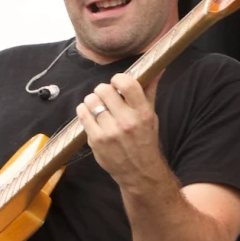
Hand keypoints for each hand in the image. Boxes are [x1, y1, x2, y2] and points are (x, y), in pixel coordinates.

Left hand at [77, 73, 165, 190]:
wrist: (139, 172)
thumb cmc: (145, 140)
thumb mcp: (151, 115)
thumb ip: (150, 90)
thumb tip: (157, 68)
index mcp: (142, 113)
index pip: (126, 83)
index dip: (118, 79)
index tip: (117, 83)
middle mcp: (126, 122)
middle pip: (104, 90)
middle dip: (103, 90)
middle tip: (107, 97)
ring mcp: (109, 132)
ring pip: (91, 100)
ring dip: (92, 100)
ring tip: (99, 107)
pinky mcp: (96, 140)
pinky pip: (82, 114)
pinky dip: (84, 110)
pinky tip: (91, 114)